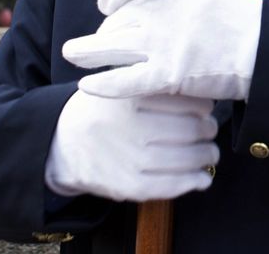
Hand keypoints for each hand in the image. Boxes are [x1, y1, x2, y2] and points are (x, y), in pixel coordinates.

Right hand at [44, 91, 218, 201]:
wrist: (58, 142)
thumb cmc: (100, 109)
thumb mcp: (119, 83)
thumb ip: (154, 83)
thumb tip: (205, 98)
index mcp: (130, 96)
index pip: (185, 100)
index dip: (203, 106)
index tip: (206, 107)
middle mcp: (130, 127)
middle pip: (189, 130)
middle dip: (208, 131)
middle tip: (210, 129)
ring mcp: (128, 158)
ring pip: (184, 158)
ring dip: (205, 157)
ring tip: (209, 153)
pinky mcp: (126, 185)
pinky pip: (169, 185)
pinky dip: (192, 182)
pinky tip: (202, 178)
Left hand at [63, 0, 262, 99]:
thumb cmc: (241, 20)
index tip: (110, 2)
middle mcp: (166, 7)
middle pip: (120, 16)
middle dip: (106, 29)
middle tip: (101, 41)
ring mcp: (165, 41)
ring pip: (111, 45)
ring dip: (87, 50)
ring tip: (71, 52)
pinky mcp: (168, 74)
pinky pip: (124, 80)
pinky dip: (103, 83)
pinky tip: (86, 86)